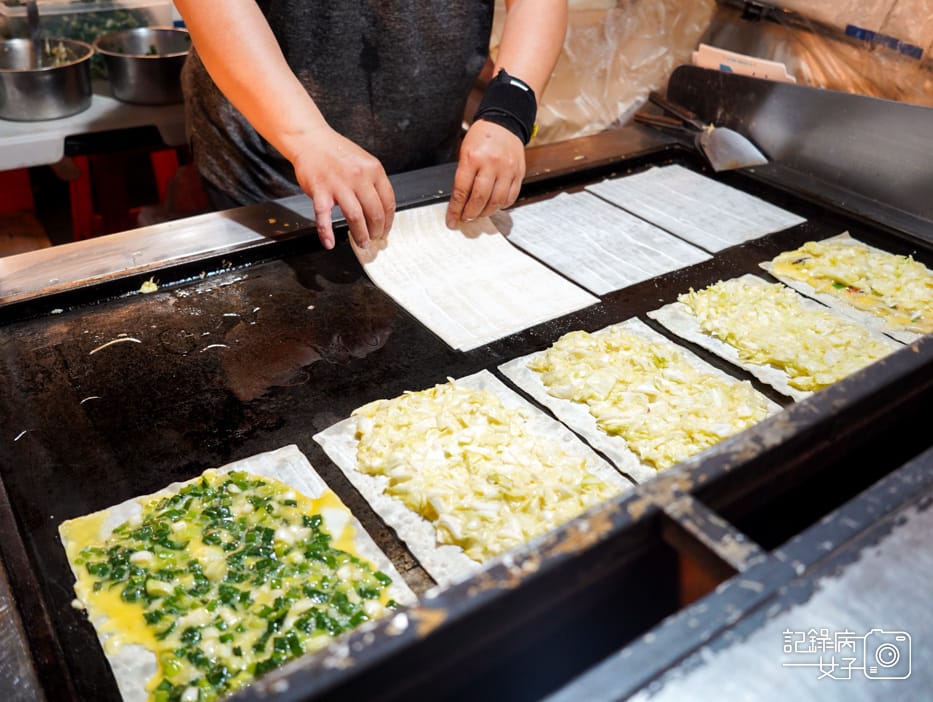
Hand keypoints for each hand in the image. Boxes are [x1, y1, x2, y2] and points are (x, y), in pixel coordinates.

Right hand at [290, 126, 395, 249]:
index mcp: (373, 170)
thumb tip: (382, 209)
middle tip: (374, 239)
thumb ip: (373, 182)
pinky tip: (329, 242)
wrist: (311, 139)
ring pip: (355, 217)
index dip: (389, 221)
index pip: (388, 202)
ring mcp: (339, 184)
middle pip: (375, 213)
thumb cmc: (336, 152)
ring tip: (361, 242)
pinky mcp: (320, 190)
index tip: (386, 230)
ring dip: (360, 234)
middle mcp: (358, 177)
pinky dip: (326, 232)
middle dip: (377, 231)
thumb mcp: (364, 162)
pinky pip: (324, 216)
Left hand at [446, 120, 524, 227]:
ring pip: (496, 201)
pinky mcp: (519, 173)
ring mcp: (507, 169)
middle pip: (480, 199)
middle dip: (470, 213)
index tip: (452, 220)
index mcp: (473, 158)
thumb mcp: (465, 151)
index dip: (455, 210)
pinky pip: (510, 197)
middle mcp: (491, 164)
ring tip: (479, 214)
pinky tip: (494, 205)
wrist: (503, 123)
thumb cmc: (481, 137)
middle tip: (465, 218)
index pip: (462, 191)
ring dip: (486, 212)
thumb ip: (463, 175)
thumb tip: (459, 201)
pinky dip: (501, 205)